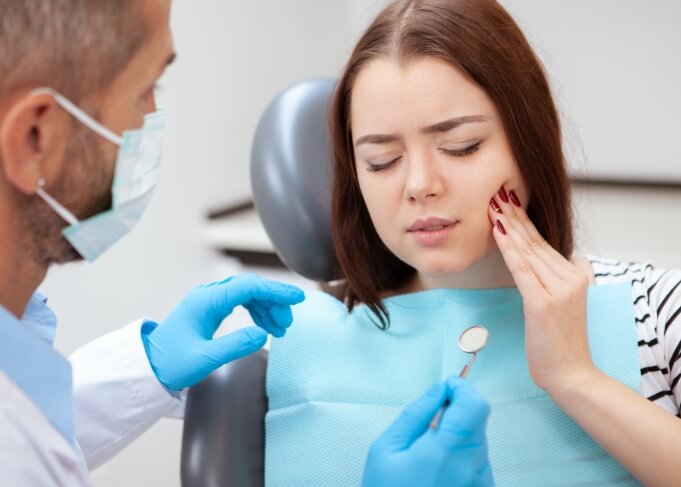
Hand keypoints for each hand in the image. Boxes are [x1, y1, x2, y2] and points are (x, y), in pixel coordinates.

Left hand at [141, 273, 304, 390]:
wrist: (147, 368)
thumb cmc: (170, 364)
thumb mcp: (205, 359)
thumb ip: (235, 345)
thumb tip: (263, 334)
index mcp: (206, 302)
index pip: (249, 287)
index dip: (275, 291)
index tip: (297, 298)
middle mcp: (208, 295)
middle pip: (250, 287)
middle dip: (274, 301)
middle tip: (287, 324)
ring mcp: (209, 301)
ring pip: (247, 294)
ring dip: (267, 307)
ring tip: (280, 328)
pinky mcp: (210, 309)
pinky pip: (240, 302)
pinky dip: (256, 311)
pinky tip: (265, 325)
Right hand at [362, 377, 492, 486]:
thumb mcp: (386, 449)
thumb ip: (416, 414)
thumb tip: (438, 390)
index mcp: (447, 452)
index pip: (475, 404)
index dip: (462, 388)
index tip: (446, 387)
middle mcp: (471, 467)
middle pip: (477, 420)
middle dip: (456, 413)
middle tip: (428, 425)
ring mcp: (481, 482)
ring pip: (477, 440)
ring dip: (457, 437)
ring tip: (427, 455)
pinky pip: (477, 462)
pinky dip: (460, 457)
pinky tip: (437, 471)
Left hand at [488, 186, 594, 392]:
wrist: (571, 374)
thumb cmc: (559, 342)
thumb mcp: (561, 303)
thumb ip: (552, 279)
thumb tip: (535, 258)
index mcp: (576, 274)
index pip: (543, 242)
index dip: (523, 221)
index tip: (506, 202)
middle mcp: (571, 277)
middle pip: (535, 241)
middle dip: (513, 216)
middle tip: (496, 193)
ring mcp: (559, 290)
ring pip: (527, 252)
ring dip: (508, 226)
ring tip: (492, 206)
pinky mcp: (543, 304)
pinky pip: (522, 270)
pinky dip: (509, 250)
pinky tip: (498, 233)